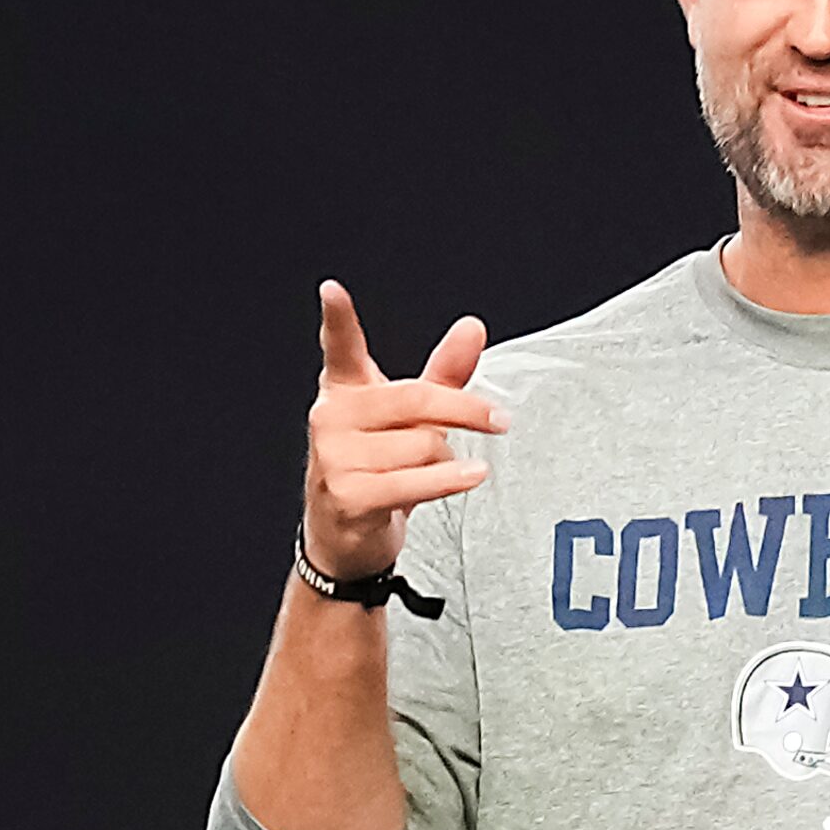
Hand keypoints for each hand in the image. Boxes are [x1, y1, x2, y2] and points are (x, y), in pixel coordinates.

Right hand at [303, 281, 508, 581]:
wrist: (346, 538)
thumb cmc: (378, 469)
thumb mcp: (412, 419)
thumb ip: (443, 374)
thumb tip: (472, 327)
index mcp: (343, 391)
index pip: (340, 349)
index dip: (337, 319)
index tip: (333, 291)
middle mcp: (330, 418)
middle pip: (416, 399)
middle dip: (465, 410)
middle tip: (499, 419)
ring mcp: (334, 458)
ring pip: (423, 444)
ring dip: (445, 460)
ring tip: (434, 471)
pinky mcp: (347, 495)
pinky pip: (415, 481)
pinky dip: (450, 479)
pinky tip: (472, 474)